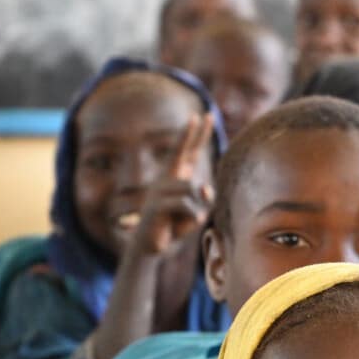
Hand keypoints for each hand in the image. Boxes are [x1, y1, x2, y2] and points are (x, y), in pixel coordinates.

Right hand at [131, 112, 214, 257]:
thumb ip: (204, 198)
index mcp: (176, 177)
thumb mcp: (195, 211)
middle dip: (195, 133)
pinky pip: (186, 205)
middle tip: (207, 114)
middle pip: (184, 151)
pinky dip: (194, 216)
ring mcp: (160, 189)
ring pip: (193, 189)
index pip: (188, 152)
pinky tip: (189, 223)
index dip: (195, 135)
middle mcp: (167, 178)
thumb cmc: (174, 225)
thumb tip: (206, 187)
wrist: (151, 244)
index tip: (202, 115)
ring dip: (199, 207)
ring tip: (190, 218)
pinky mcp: (157, 204)